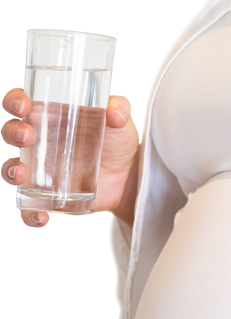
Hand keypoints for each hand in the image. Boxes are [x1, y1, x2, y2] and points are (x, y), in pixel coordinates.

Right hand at [1, 84, 140, 229]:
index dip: (13, 100)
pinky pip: (27, 208)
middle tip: (27, 135)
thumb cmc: (118, 141)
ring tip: (22, 174)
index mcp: (48, 115)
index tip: (22, 105)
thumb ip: (121, 108)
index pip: (19, 103)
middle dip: (11, 132)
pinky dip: (29, 215)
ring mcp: (38, 171)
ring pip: (9, 170)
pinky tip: (43, 217)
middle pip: (9, 133)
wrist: (130, 177)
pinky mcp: (45, 197)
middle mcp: (37, 142)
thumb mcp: (122, 119)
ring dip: (9, 171)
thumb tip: (113, 114)